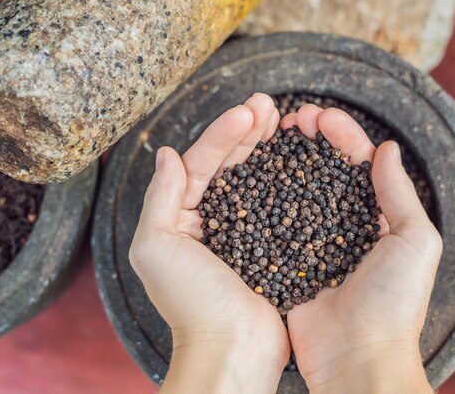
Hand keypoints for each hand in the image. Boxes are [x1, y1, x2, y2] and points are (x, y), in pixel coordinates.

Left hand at [129, 93, 288, 393]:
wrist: (232, 350)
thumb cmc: (191, 304)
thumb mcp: (157, 247)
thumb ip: (159, 197)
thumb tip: (164, 152)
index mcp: (180, 218)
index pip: (200, 163)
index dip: (223, 133)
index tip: (248, 111)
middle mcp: (210, 221)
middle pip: (229, 165)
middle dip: (247, 132)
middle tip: (268, 105)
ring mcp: (242, 233)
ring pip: (254, 180)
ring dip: (266, 148)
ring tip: (282, 119)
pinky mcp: (270, 247)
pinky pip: (277, 205)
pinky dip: (285, 180)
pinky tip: (297, 159)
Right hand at [281, 106, 441, 393]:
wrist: (359, 358)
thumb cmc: (394, 303)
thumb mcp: (415, 242)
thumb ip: (399, 194)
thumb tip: (386, 149)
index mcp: (380, 219)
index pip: (361, 165)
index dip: (343, 136)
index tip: (321, 116)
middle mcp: (346, 228)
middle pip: (326, 172)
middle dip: (312, 141)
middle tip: (294, 118)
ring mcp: (315, 245)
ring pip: (298, 192)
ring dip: (288, 162)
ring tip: (272, 136)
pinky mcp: (289, 264)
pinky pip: (276, 225)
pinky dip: (267, 198)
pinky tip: (255, 176)